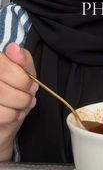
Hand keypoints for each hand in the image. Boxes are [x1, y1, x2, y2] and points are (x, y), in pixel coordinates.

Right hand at [0, 43, 37, 160]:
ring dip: (18, 105)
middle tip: (29, 97)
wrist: (5, 121)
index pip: (4, 67)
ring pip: (0, 98)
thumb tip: (13, 48)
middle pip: (1, 86)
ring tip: (22, 105)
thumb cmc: (16, 92)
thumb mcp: (25, 73)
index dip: (22, 79)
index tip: (32, 85)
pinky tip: (13, 114)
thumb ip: (22, 60)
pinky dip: (11, 116)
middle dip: (22, 94)